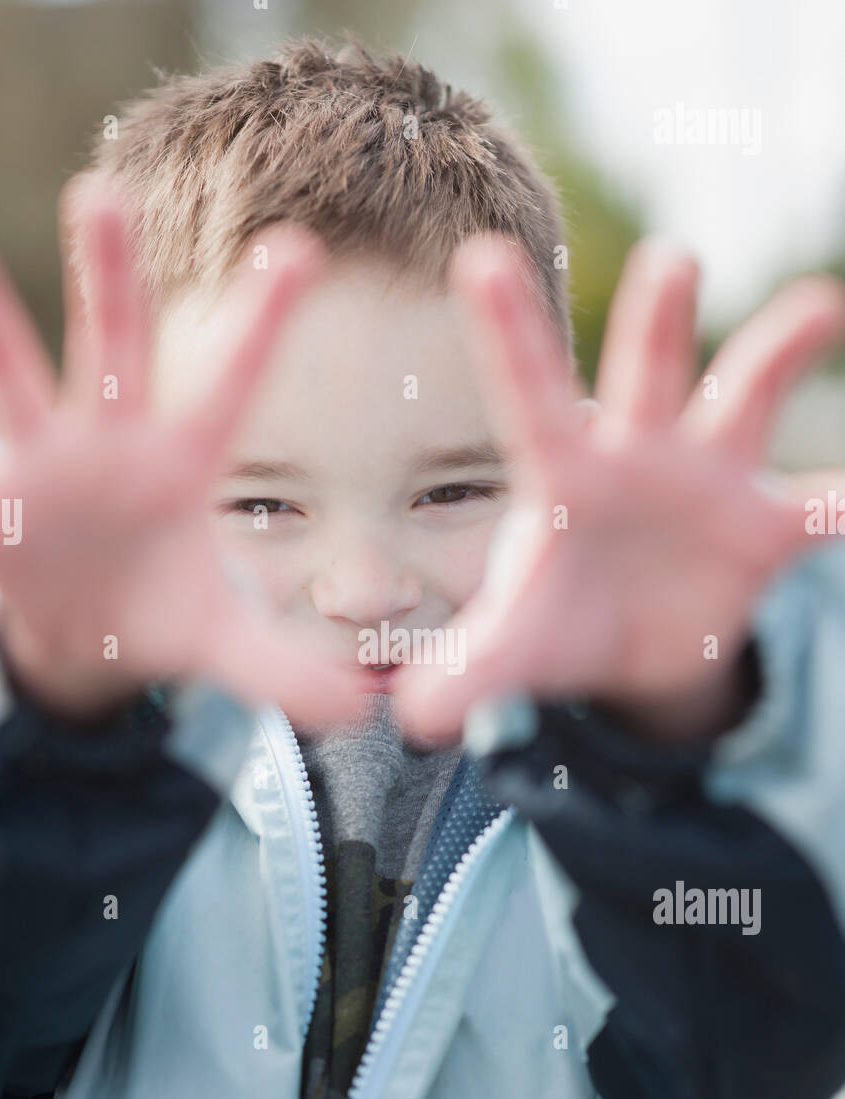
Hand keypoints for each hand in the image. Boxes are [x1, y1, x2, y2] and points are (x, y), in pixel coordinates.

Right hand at [0, 176, 358, 722]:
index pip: (228, 386)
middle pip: (110, 348)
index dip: (259, 324)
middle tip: (102, 192)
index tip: (299, 249)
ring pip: (9, 372)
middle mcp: (108, 441)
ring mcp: (39, 461)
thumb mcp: (223, 644)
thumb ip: (285, 669)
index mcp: (179, 461)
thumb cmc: (163, 612)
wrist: (86, 634)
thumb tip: (361, 711)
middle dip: (106, 277)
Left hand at [394, 235, 844, 741]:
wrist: (635, 646)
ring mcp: (709, 479)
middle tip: (667, 258)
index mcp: (564, 472)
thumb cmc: (560, 622)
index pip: (528, 394)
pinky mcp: (766, 527)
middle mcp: (639, 452)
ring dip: (778, 350)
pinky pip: (819, 511)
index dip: (508, 333)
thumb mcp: (515, 647)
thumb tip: (415, 719)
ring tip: (817, 304)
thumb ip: (471, 670)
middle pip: (646, 371)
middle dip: (657, 318)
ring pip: (744, 397)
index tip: (480, 258)